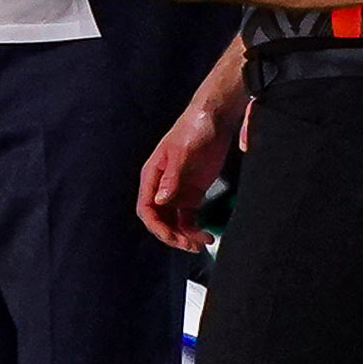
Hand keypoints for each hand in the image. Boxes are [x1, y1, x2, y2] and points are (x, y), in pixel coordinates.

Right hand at [136, 93, 241, 250]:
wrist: (215, 118)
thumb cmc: (194, 128)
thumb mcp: (182, 152)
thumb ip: (172, 177)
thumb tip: (160, 200)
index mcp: (152, 176)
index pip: (146, 209)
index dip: (157, 226)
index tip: (172, 237)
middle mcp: (162, 187)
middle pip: (160, 220)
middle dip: (173, 236)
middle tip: (190, 245)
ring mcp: (177, 191)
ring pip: (175, 223)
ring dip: (185, 236)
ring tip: (201, 243)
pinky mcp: (193, 193)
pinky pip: (189, 218)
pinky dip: (195, 229)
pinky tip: (206, 235)